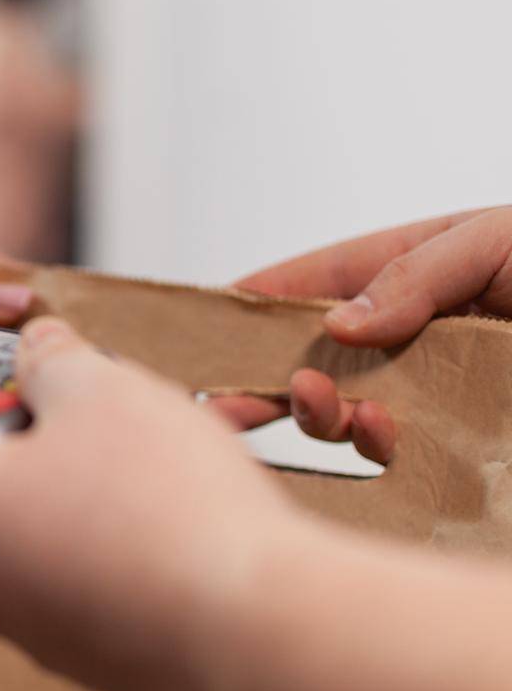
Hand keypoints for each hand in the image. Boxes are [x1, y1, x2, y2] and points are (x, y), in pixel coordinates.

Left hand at [0, 317, 307, 690]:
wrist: (266, 626)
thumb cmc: (164, 509)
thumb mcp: (102, 392)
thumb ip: (54, 365)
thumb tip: (40, 352)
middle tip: (20, 419)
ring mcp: (37, 630)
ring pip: (16, 553)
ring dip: (44, 504)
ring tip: (112, 458)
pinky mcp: (99, 658)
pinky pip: (76, 589)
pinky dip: (96, 548)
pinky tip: (157, 515)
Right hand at [220, 207, 511, 463]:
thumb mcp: (492, 242)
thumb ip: (414, 274)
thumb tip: (336, 325)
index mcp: (409, 273)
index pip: (317, 282)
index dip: (260, 298)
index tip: (207, 317)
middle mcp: (410, 334)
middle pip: (315, 356)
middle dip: (261, 376)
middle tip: (219, 399)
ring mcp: (432, 388)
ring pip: (345, 408)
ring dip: (315, 410)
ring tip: (314, 398)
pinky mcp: (460, 436)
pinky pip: (398, 449)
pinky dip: (372, 442)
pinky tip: (378, 426)